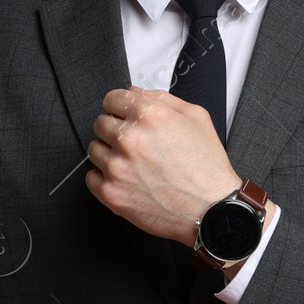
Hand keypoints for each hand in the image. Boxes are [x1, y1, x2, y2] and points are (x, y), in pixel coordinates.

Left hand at [86, 87, 239, 244]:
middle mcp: (130, 139)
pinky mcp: (111, 193)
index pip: (111, 98)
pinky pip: (91, 177)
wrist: (211, 210)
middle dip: (114, 129)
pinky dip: (104, 178)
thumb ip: (164, 99)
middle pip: (100, 123)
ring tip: (131, 163)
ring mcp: (117, 167)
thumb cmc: (207, 168)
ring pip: (94, 149)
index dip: (119, 106)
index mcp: (149, 116)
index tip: (121, 114)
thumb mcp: (197, 118)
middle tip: (132, 142)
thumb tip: (138, 92)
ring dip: (109, 153)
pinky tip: (125, 179)